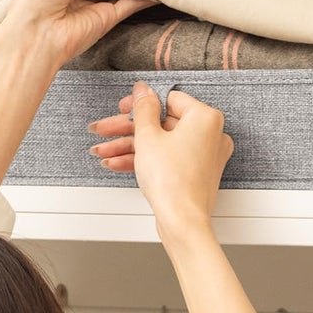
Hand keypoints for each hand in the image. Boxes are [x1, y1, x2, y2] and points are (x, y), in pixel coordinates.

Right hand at [92, 83, 256, 312]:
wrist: (182, 221)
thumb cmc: (172, 182)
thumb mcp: (148, 137)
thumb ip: (143, 109)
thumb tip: (143, 90)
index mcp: (205, 117)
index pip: (168, 99)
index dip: (140, 104)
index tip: (123, 108)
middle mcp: (210, 134)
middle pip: (161, 123)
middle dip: (127, 130)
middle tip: (104, 130)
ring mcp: (204, 155)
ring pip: (160, 143)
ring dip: (128, 147)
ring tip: (102, 152)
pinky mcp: (195, 173)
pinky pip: (167, 159)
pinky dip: (143, 160)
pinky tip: (116, 163)